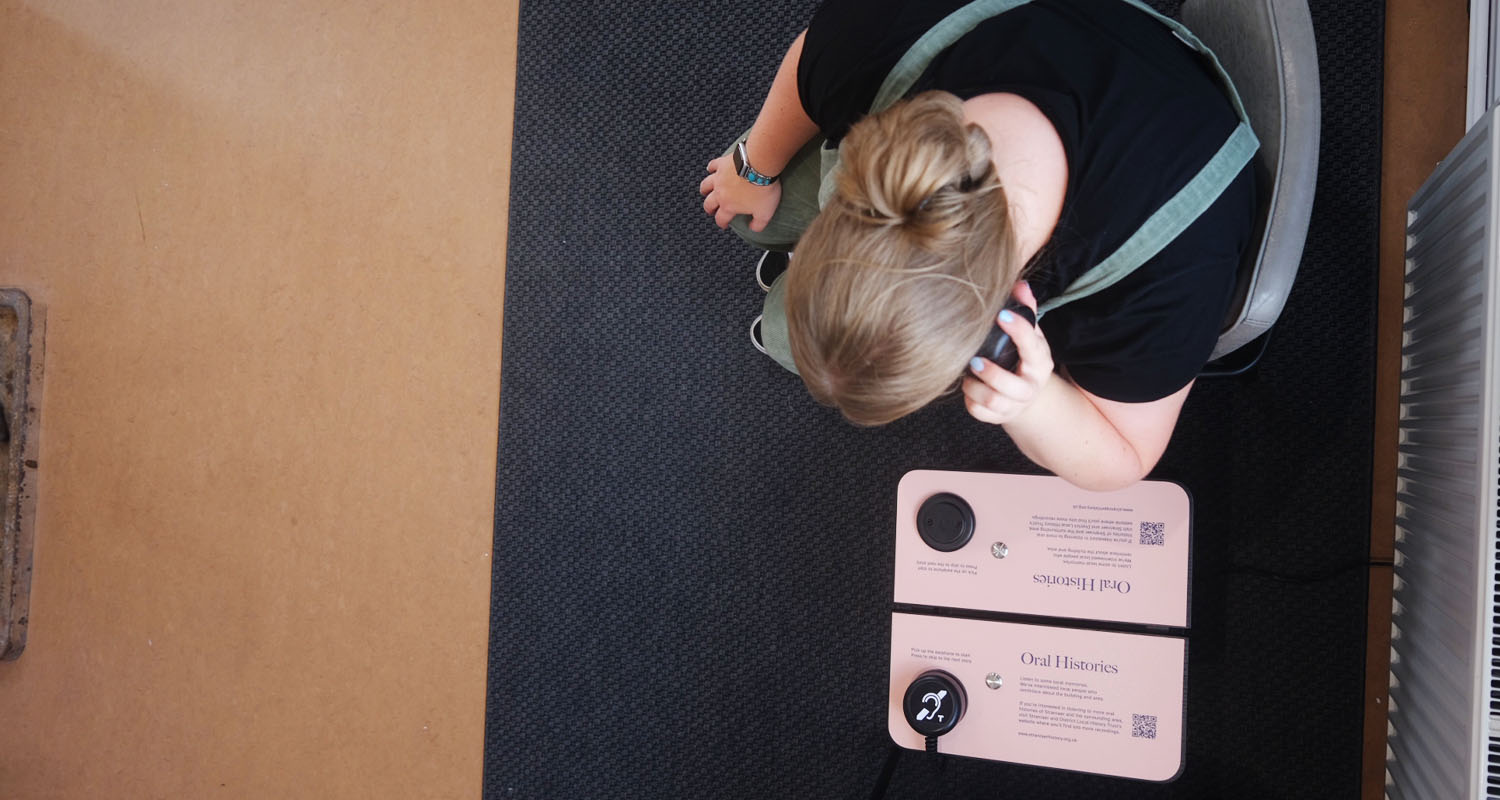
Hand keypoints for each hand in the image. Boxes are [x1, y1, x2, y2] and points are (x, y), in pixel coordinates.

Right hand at [700, 153, 780, 231]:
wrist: (760, 166)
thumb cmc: (762, 189)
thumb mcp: (765, 213)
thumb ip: (758, 223)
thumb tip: (753, 228)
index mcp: (729, 206)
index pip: (721, 218)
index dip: (721, 223)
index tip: (723, 225)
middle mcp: (720, 193)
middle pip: (709, 203)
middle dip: (709, 209)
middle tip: (711, 210)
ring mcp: (719, 178)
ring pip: (706, 185)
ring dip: (704, 190)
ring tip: (705, 192)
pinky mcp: (722, 164)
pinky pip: (712, 166)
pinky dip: (711, 168)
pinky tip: (711, 169)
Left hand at [962, 280, 1053, 424]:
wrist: (1025, 396)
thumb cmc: (1022, 357)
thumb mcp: (1029, 334)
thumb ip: (1025, 309)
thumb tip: (1019, 283)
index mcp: (1039, 361)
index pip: (1032, 346)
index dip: (1018, 330)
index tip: (1001, 316)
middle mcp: (1030, 386)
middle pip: (1012, 386)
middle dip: (991, 373)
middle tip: (974, 360)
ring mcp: (1014, 405)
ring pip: (993, 401)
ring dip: (975, 386)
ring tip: (968, 373)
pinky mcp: (997, 417)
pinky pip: (979, 412)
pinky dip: (969, 399)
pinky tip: (968, 385)